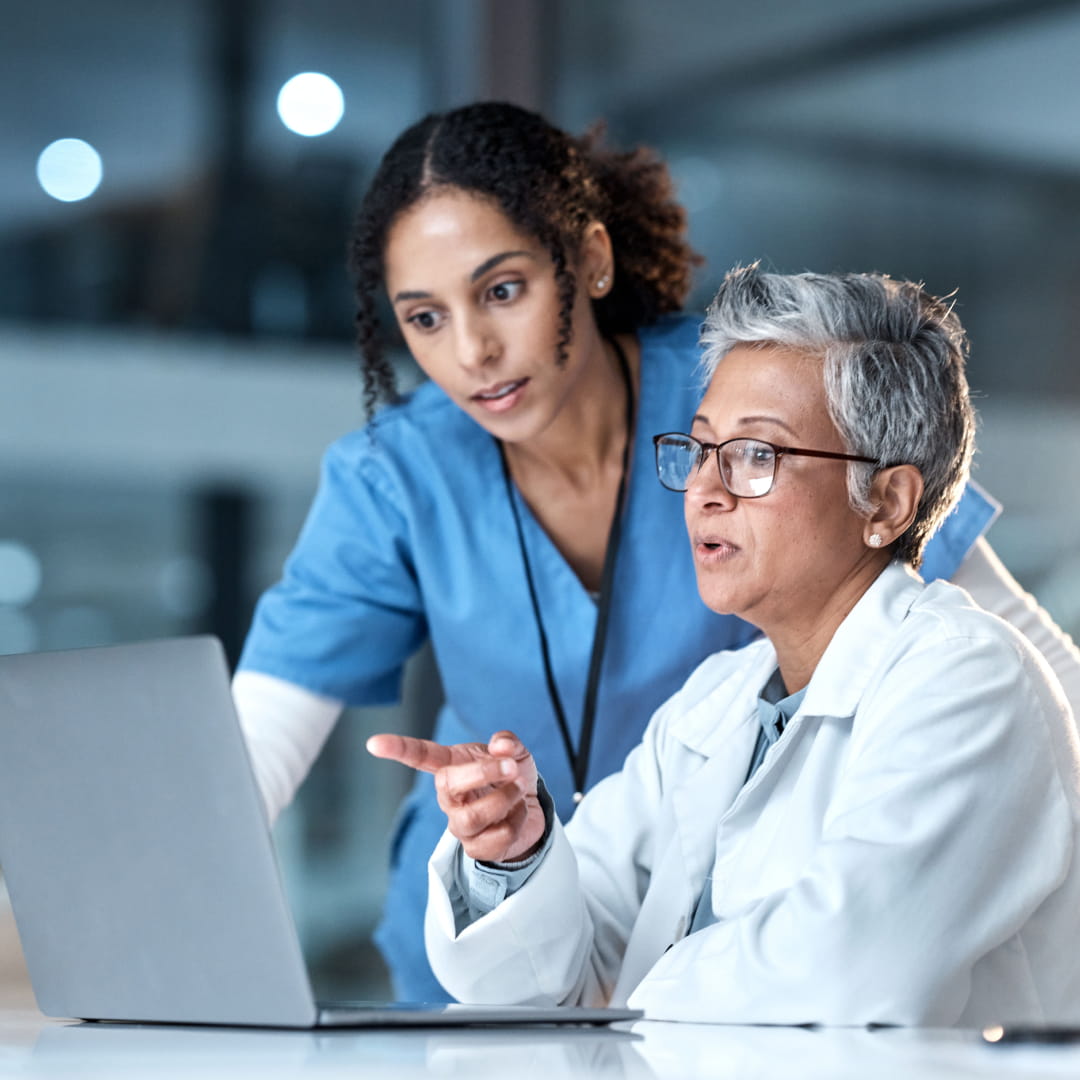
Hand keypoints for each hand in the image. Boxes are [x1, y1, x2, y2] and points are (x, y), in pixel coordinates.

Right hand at [366, 730, 545, 863]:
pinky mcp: (476, 848)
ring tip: (519, 790)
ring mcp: (459, 824)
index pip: (420, 756)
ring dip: (505, 799)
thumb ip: (508, 743)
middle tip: (511, 767)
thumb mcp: (515, 752)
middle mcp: (449, 797)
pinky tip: (518, 814)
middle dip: (483, 772)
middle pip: (448, 784)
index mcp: (452, 766)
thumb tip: (500, 745)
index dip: (398, 749)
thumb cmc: (511, 777)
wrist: (530, 810)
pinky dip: (517, 821)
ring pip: (473, 816)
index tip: (374, 743)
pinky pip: (496, 838)